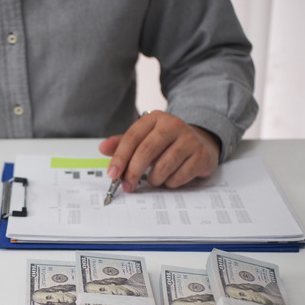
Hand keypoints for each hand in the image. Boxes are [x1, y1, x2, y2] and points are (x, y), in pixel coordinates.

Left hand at [98, 111, 219, 191]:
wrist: (200, 142)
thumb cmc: (166, 142)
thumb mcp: (144, 138)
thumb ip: (123, 143)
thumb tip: (103, 148)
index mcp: (155, 118)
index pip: (132, 137)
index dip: (120, 157)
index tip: (112, 174)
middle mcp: (173, 125)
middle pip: (146, 151)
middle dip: (133, 172)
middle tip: (127, 185)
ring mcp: (190, 139)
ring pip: (163, 167)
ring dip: (154, 179)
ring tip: (154, 178)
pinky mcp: (201, 155)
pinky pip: (179, 177)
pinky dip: (170, 183)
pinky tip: (171, 177)